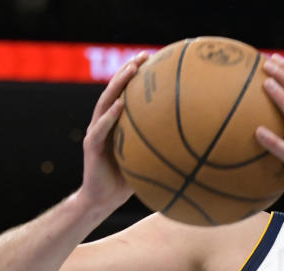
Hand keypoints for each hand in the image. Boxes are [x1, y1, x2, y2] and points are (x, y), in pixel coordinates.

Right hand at [79, 51, 149, 211]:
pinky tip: (121, 104)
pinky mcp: (91, 147)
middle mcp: (104, 124)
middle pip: (114, 90)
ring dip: (117, 85)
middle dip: (127, 71)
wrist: (101, 201)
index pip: (125, 94)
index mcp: (116, 125)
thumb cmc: (125, 182)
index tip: (154, 60)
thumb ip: (160, 149)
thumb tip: (193, 146)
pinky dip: (110, 115)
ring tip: (131, 70)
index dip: (136, 77)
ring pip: (105, 102)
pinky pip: (101, 128)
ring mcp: (96, 133)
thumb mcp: (147, 161)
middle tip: (143, 56)